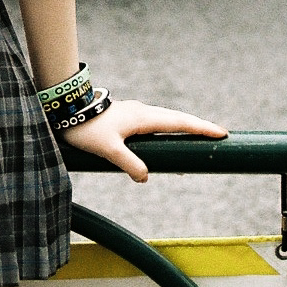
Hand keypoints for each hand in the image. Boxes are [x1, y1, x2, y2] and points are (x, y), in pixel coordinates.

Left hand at [59, 98, 227, 182]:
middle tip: (218, 136)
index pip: (179, 122)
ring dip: (182, 128)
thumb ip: (129, 163)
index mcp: (143, 117)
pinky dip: (168, 130)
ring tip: (198, 140)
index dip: (201, 128)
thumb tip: (145, 177)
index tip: (222, 132)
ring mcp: (134, 114)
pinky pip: (154, 124)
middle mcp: (142, 112)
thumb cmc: (85, 128)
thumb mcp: (108, 149)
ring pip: (165, 120)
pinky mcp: (126, 119)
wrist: (64, 109)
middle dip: (197, 127)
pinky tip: (166, 142)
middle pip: (177, 119)